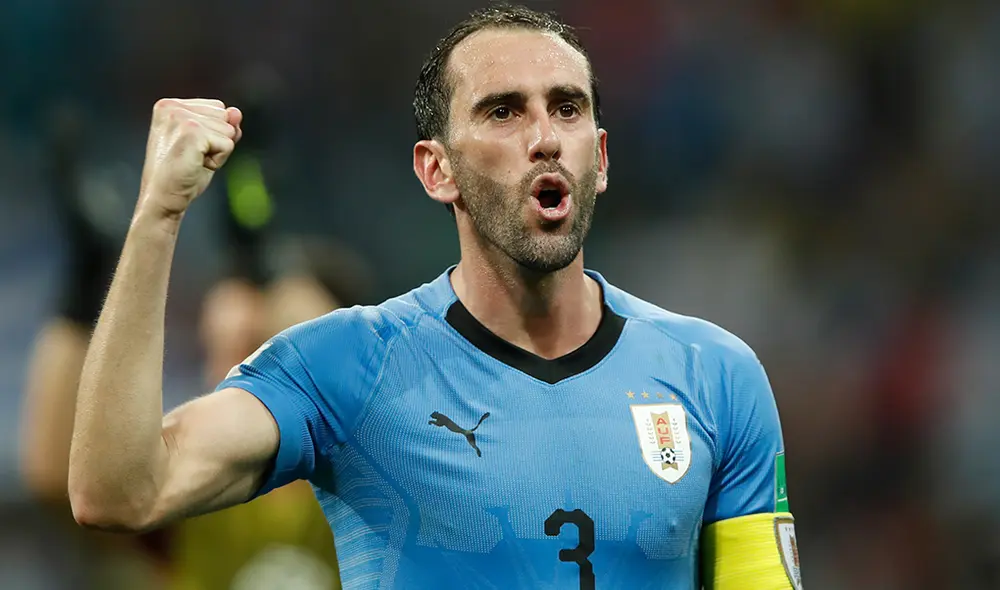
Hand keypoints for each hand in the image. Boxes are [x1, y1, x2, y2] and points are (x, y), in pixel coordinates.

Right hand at [136, 98, 242, 218]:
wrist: (163, 197)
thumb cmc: (181, 175)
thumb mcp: (206, 145)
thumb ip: (222, 125)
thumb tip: (236, 112)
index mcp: (171, 105)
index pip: (218, 108)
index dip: (214, 133)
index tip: (192, 148)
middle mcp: (173, 107)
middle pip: (225, 116)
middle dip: (217, 141)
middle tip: (193, 157)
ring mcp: (181, 118)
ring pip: (228, 130)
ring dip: (217, 151)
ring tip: (194, 160)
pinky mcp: (192, 132)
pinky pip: (228, 144)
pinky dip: (219, 160)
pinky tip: (197, 165)